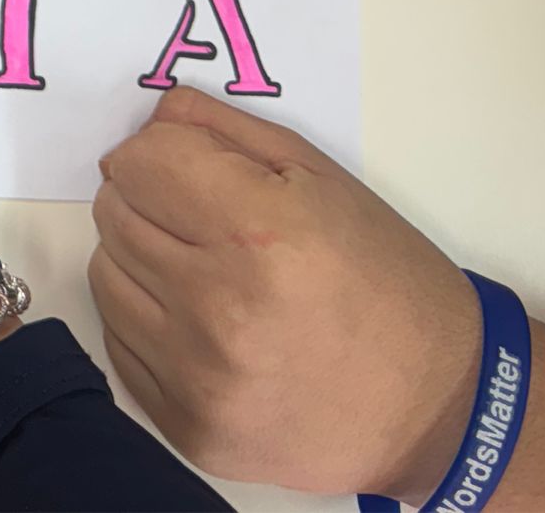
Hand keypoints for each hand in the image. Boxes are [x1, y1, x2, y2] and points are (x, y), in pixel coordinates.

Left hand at [91, 87, 478, 501]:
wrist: (439, 409)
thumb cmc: (385, 279)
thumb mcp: (323, 179)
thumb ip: (227, 132)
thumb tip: (156, 114)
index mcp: (262, 233)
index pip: (140, 162)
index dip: (158, 153)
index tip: (185, 165)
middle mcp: (221, 309)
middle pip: (114, 214)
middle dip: (147, 200)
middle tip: (201, 218)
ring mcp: (200, 379)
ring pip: (105, 276)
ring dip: (140, 260)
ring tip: (204, 270)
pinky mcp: (189, 429)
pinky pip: (119, 343)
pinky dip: (146, 321)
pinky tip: (202, 324)